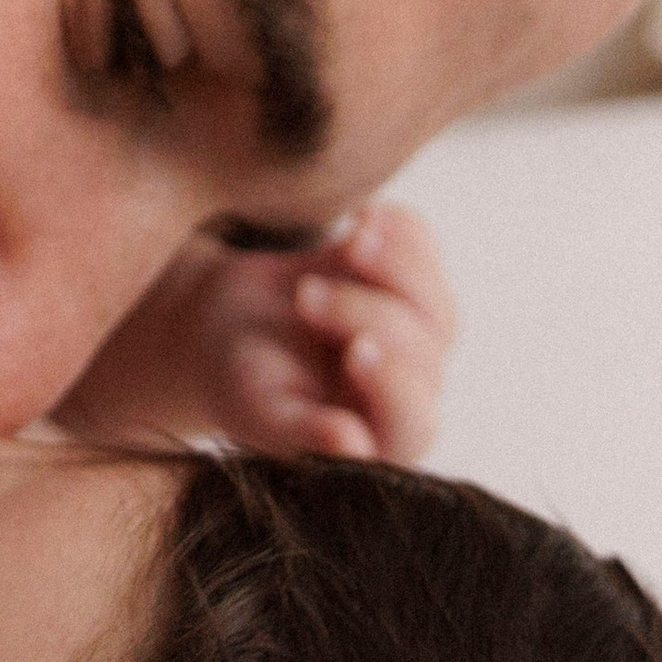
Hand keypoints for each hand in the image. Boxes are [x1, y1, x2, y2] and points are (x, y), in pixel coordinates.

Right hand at [57, 202, 453, 465]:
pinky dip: (400, 228)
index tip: (355, 348)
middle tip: (303, 296)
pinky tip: (363, 214)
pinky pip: (423, 248)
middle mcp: (410, 391)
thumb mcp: (257, 408)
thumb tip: (352, 447)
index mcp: (379, 440)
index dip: (393, 384)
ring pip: (435, 301)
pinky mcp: (407, 280)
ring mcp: (417, 334)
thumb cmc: (239, 379)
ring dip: (396, 265)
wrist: (225, 323)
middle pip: (425, 352)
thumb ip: (301, 432)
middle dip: (363, 314)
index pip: (412, 420)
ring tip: (350, 237)